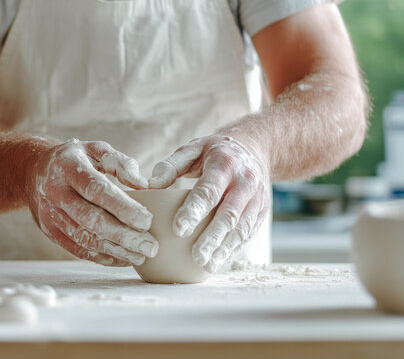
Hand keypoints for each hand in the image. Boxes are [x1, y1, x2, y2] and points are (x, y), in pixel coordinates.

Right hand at [27, 138, 158, 265]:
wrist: (33, 171)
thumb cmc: (75, 159)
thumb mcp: (95, 149)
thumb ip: (120, 163)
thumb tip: (143, 184)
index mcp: (67, 167)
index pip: (96, 189)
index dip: (122, 207)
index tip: (147, 221)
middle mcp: (54, 191)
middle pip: (90, 219)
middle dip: (123, 236)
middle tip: (150, 246)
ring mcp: (49, 214)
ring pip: (84, 238)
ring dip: (115, 250)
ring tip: (141, 256)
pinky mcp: (49, 231)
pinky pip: (76, 249)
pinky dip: (101, 257)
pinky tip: (123, 258)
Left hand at [149, 135, 269, 272]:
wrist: (255, 148)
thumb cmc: (216, 152)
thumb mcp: (193, 148)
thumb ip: (172, 165)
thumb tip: (150, 184)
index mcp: (224, 164)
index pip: (208, 191)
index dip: (194, 211)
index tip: (178, 229)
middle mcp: (245, 182)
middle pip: (228, 214)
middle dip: (212, 237)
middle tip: (196, 256)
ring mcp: (257, 198)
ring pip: (241, 227)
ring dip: (224, 248)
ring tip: (207, 265)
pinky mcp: (262, 212)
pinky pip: (248, 233)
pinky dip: (234, 249)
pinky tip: (219, 260)